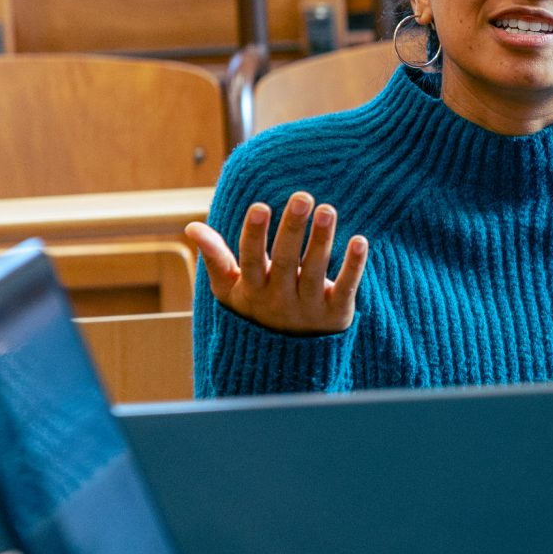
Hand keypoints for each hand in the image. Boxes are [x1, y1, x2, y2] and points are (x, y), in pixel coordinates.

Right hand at [185, 192, 368, 335]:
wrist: (288, 358)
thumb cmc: (256, 308)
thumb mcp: (231, 288)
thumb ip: (216, 257)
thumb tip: (192, 227)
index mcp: (251, 290)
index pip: (250, 260)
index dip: (254, 235)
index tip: (260, 206)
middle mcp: (279, 300)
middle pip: (286, 262)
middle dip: (292, 229)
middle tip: (302, 196)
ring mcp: (309, 308)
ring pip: (316, 272)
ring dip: (321, 240)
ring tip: (327, 209)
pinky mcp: (336, 313)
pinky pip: (346, 287)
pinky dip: (354, 266)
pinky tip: (360, 240)